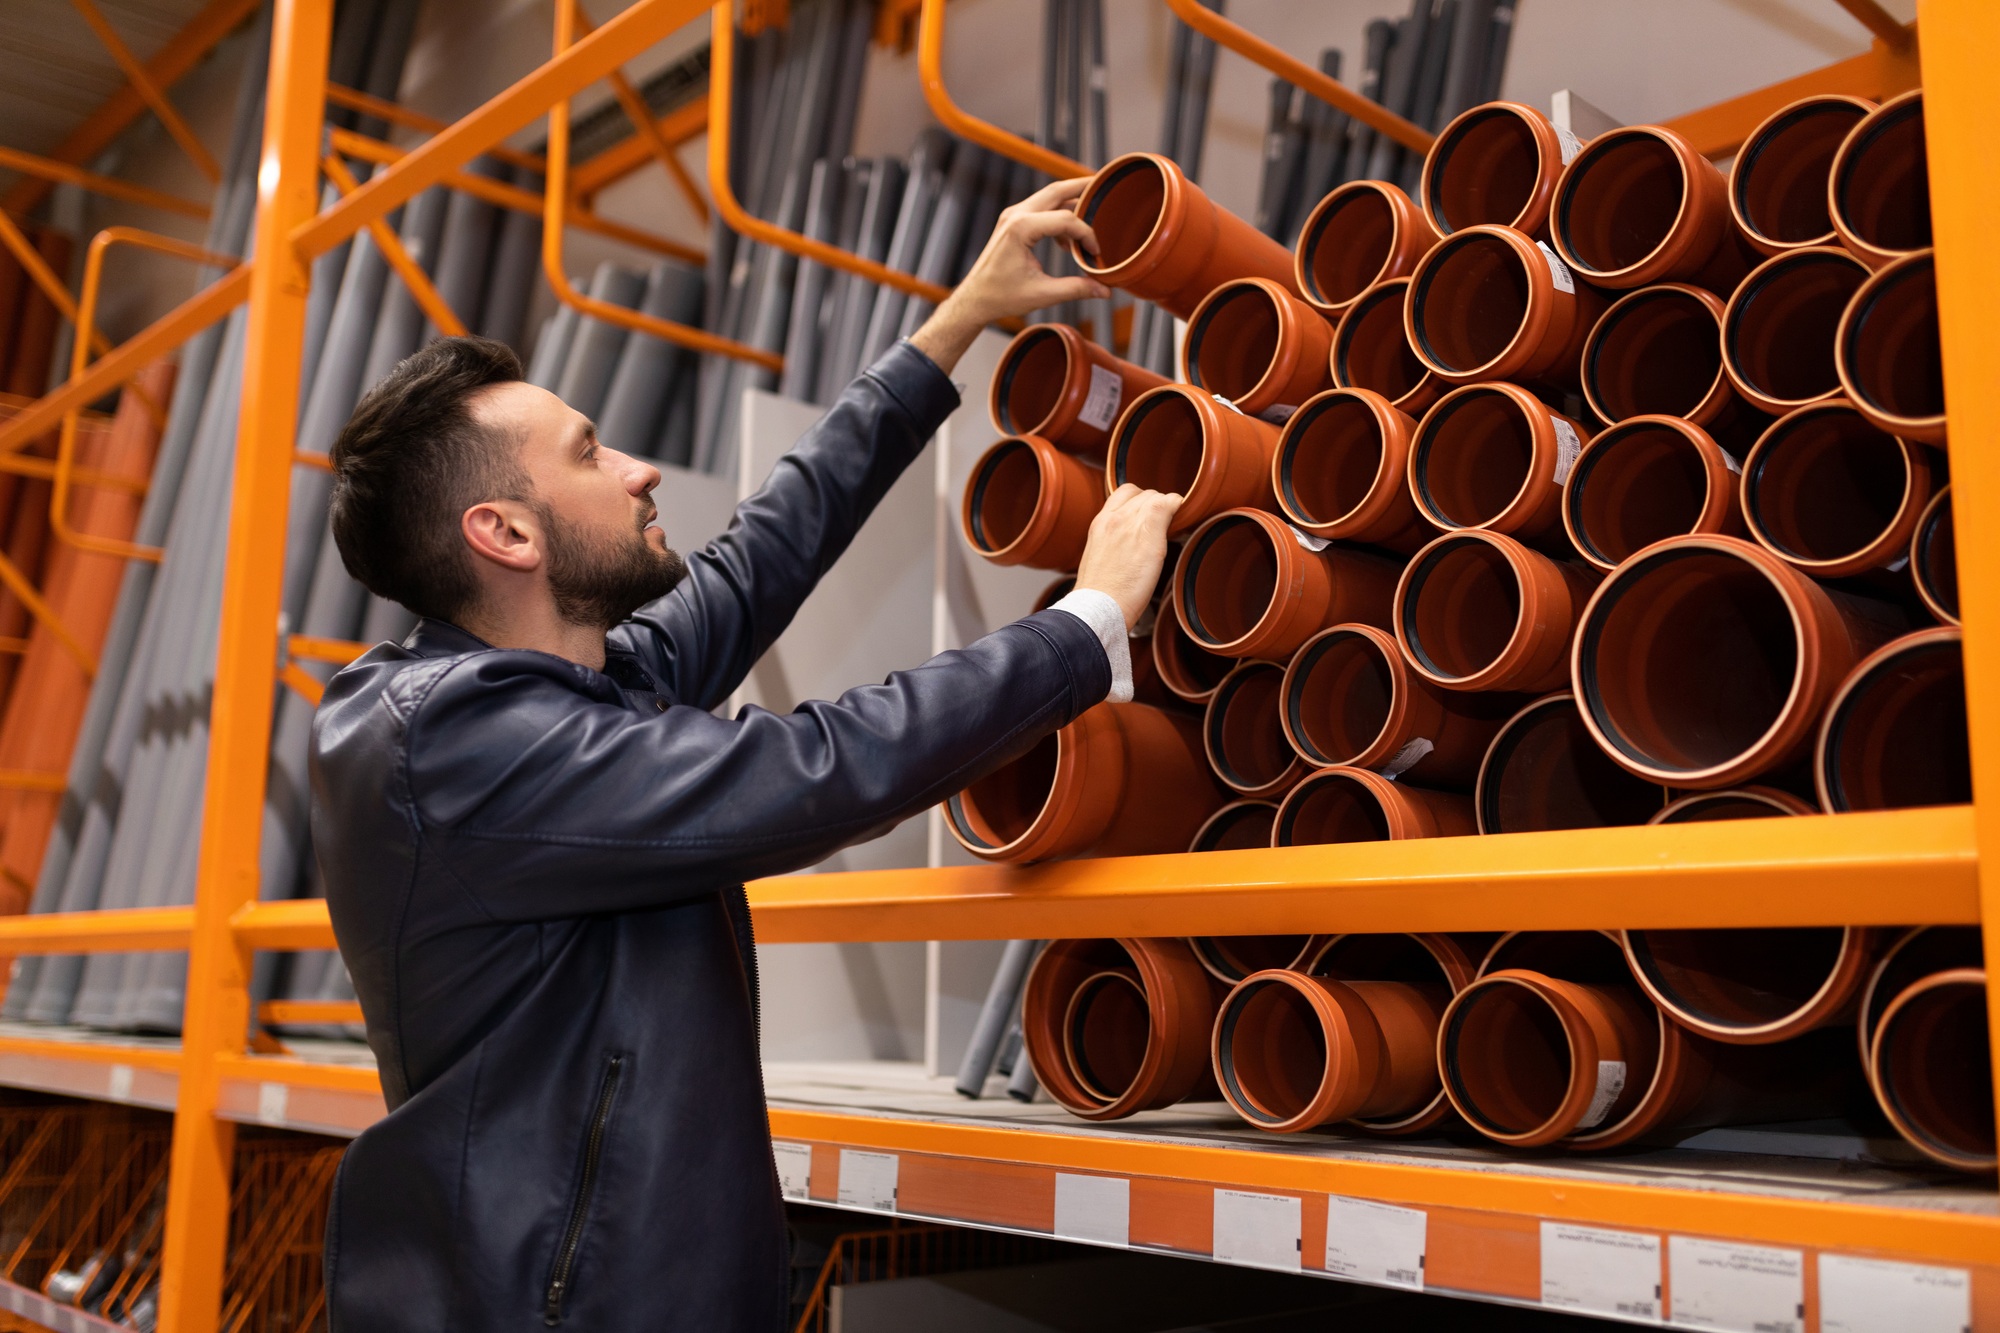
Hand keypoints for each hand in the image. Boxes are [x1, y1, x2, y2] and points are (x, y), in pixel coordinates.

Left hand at [909, 177, 1112, 372]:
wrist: (975, 299)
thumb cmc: (1001, 297)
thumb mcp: (1042, 294)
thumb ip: (1076, 289)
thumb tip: (1105, 291)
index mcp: (1021, 228)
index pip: (1066, 220)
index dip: (1086, 234)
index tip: (1095, 253)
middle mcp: (1016, 215)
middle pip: (1057, 190)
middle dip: (1082, 187)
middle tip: (1105, 185)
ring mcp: (1012, 215)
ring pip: (1049, 196)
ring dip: (1071, 201)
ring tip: (1092, 210)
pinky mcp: (1012, 221)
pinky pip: (1041, 208)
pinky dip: (1058, 215)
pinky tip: (1067, 241)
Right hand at [1076, 484, 1182, 631]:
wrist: (1099, 607)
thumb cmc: (1101, 594)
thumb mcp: (1099, 558)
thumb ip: (1113, 542)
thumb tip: (1128, 544)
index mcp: (1100, 523)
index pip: (1124, 494)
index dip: (1140, 503)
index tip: (1147, 518)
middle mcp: (1114, 517)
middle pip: (1143, 494)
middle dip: (1155, 507)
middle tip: (1162, 529)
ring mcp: (1131, 522)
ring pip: (1156, 497)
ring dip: (1166, 511)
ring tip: (1170, 532)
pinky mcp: (1149, 531)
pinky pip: (1169, 504)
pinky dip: (1178, 508)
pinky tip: (1181, 520)